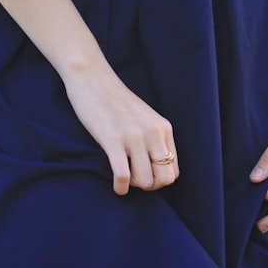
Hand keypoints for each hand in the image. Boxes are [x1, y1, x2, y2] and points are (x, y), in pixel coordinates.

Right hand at [61, 61, 179, 195]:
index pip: (174, 169)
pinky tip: (116, 186)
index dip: (160, 180)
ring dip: (134, 186)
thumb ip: (155, 138)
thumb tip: (155, 168)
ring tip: (124, 180)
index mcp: (164, 128)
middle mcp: (153, 133)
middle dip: (150, 186)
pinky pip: (123, 176)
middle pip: (164, 178)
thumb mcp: (145, 118)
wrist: (93, 80)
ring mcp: (134, 137)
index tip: (145, 175)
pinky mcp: (113, 140)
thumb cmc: (117, 102)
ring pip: (145, 181)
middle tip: (135, 180)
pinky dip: (121, 187)